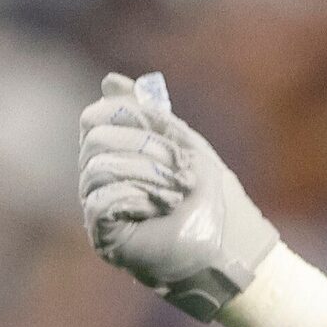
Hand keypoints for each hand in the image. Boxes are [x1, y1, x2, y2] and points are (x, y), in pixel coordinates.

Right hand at [76, 71, 280, 321]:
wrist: (231, 245)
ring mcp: (100, 208)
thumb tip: (110, 80)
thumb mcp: (183, 143)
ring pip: (97, 167)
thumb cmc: (212, 197)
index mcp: (118, 155)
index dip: (128, 118)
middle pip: (95, 139)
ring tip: (175, 196)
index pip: (95, 119)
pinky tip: (157, 212)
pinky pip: (100, 199)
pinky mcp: (104, 236)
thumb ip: (148, 112)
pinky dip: (135, 199)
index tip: (168, 138)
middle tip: (181, 175)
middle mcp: (101, 179)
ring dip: (147, 176)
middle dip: (146, 150)